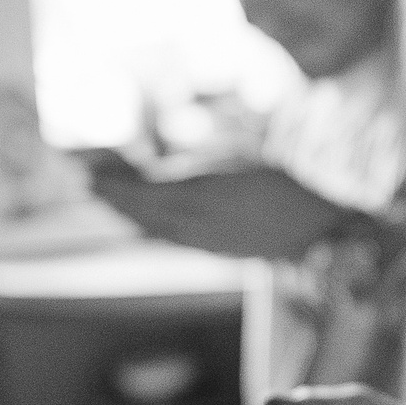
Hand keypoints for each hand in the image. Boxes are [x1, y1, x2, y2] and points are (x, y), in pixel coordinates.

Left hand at [91, 162, 349, 261]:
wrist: (320, 220)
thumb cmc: (285, 175)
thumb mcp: (238, 153)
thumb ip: (196, 157)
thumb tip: (160, 156)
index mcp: (200, 195)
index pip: (141, 193)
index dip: (112, 184)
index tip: (86, 171)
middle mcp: (196, 224)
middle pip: (141, 214)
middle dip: (112, 198)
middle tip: (87, 181)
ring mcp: (206, 242)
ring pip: (154, 230)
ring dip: (128, 215)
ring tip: (107, 201)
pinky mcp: (218, 252)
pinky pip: (173, 241)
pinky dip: (150, 230)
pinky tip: (143, 226)